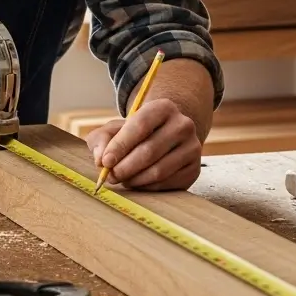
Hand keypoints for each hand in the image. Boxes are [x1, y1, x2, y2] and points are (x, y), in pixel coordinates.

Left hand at [86, 98, 201, 190]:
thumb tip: (100, 159)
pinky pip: (167, 184)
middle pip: (149, 151)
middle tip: (111, 176)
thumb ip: (101, 139)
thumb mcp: (115, 129)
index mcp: (163, 107)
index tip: (105, 162)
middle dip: (125, 168)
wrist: (166, 138)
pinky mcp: (194, 169)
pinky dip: (148, 187)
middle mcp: (183, 125)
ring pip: (159, 171)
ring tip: (123, 179)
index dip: (120, 146)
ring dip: (135, 180)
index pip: (140, 126)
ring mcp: (192, 147)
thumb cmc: (135, 134)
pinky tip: (139, 182)